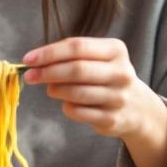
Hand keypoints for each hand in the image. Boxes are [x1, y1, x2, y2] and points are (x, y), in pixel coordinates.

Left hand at [21, 37, 166, 140]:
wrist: (137, 107)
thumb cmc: (105, 76)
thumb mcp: (97, 58)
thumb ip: (69, 55)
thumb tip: (34, 61)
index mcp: (116, 50)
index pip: (77, 47)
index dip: (49, 53)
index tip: (28, 59)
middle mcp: (121, 73)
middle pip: (77, 70)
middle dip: (48, 72)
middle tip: (29, 76)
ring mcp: (118, 97)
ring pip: (76, 93)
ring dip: (55, 90)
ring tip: (50, 88)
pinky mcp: (112, 119)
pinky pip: (79, 112)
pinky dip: (67, 107)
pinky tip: (67, 103)